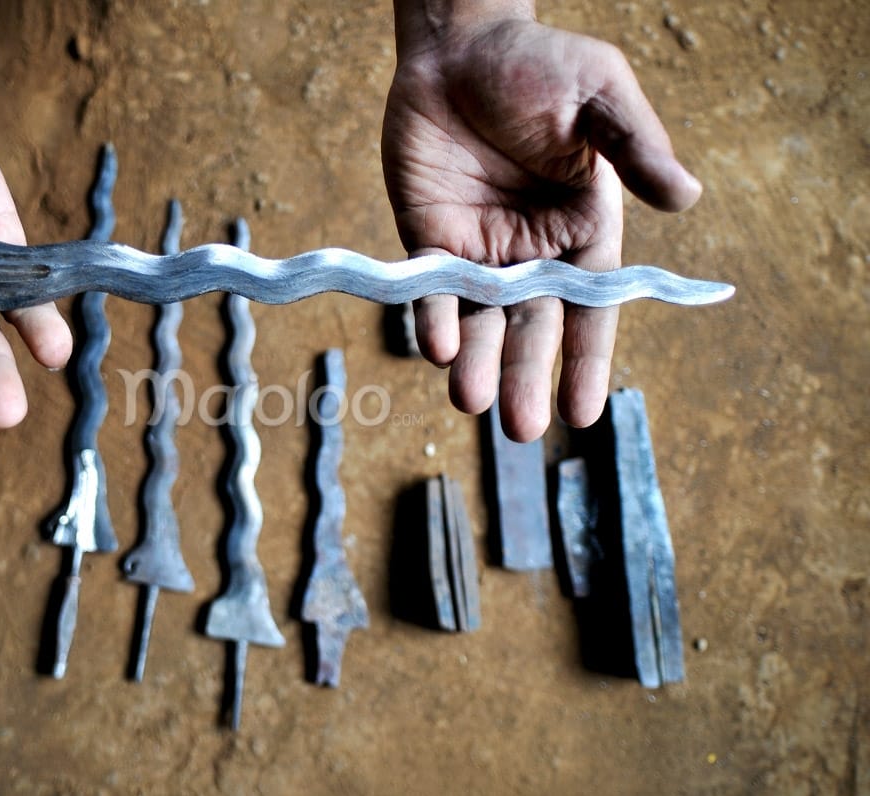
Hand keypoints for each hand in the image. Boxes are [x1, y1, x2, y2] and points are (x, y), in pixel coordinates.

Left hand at [382, 13, 700, 440]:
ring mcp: (478, 249)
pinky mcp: (429, 238)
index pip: (589, 308)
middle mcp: (532, 251)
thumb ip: (635, 147)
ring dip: (477, 362)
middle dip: (527, 376)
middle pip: (532, 328)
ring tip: (472, 402)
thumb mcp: (599, 95)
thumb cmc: (538, 63)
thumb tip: (687, 198)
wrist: (458, 46)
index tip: (583, 412)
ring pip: (480, 319)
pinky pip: (430, 289)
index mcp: (582, 229)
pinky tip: (437, 349)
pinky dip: (433, 318)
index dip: (586, 360)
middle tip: (521, 428)